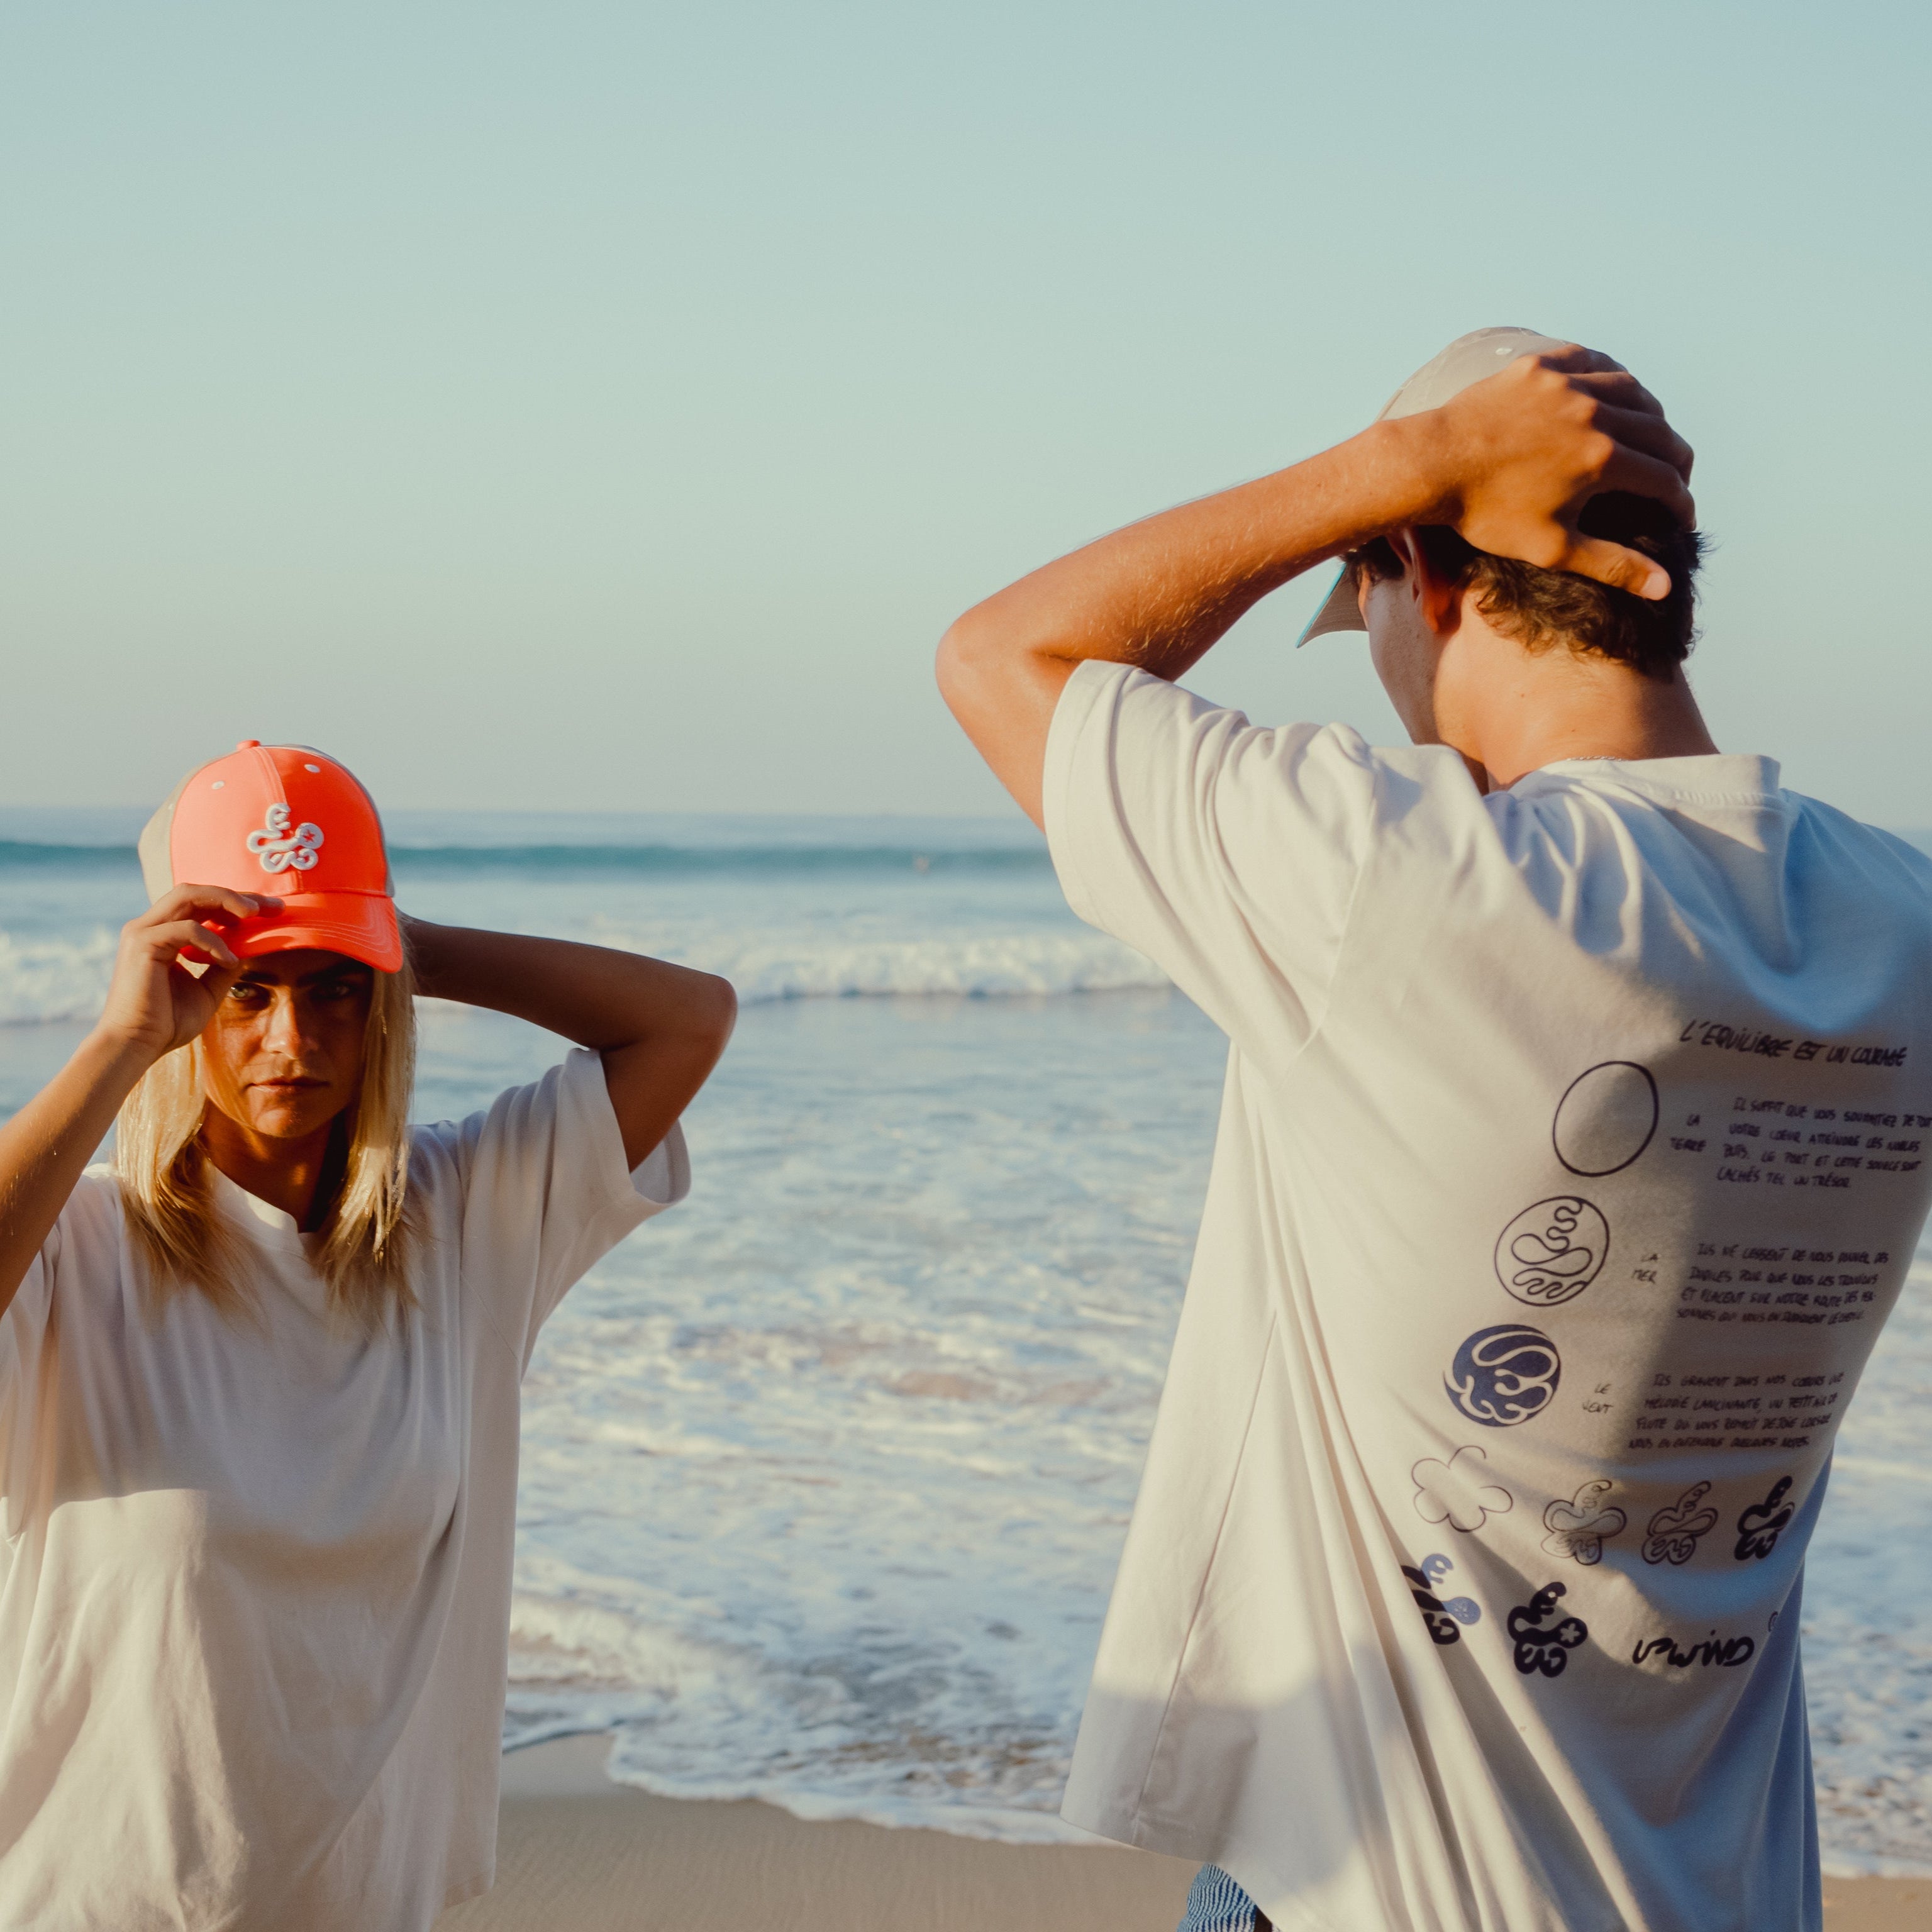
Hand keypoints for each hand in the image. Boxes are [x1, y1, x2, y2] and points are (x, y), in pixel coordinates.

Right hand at [92, 886, 281, 1063]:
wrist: (137, 1045)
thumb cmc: (167, 1022)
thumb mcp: (208, 990)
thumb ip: (224, 965)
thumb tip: (248, 948)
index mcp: (163, 934)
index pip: (201, 905)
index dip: (236, 903)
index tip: (271, 911)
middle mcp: (149, 927)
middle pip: (196, 892)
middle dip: (236, 895)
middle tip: (272, 907)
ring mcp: (143, 932)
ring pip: (188, 895)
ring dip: (225, 901)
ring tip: (254, 915)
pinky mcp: (142, 944)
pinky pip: (187, 928)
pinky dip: (213, 941)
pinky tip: (228, 960)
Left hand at [1408, 347, 1696, 598]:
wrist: (1430, 467)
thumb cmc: (1487, 514)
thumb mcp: (1553, 549)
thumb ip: (1613, 564)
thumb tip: (1666, 587)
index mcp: (1603, 458)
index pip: (1665, 478)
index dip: (1681, 503)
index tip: (1681, 518)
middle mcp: (1594, 412)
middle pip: (1659, 431)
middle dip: (1676, 460)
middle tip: (1675, 480)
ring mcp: (1567, 383)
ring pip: (1631, 390)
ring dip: (1649, 416)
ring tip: (1650, 438)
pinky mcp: (1540, 367)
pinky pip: (1591, 362)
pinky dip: (1610, 377)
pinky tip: (1612, 395)